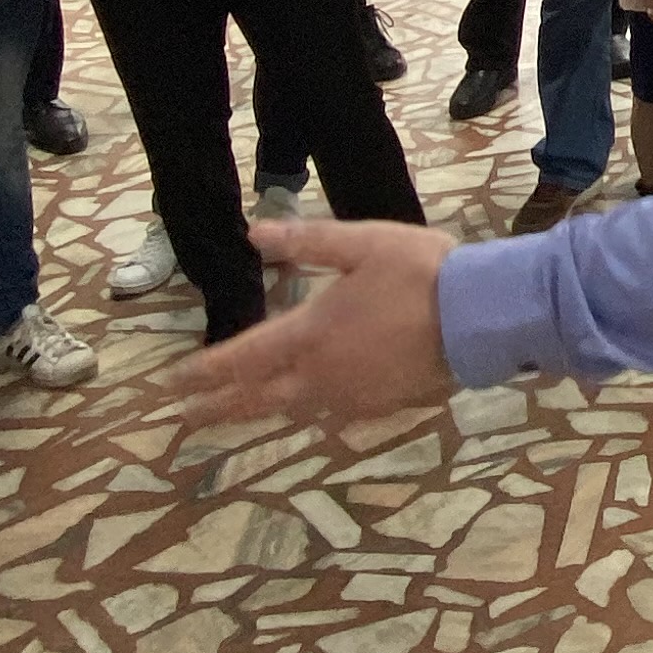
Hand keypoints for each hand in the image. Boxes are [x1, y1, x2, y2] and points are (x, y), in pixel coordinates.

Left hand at [177, 219, 461, 427]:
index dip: (205, 371)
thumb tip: (253, 233)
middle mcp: (321, 374)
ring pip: (291, 412)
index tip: (173, 382)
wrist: (479, 317)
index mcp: (311, 332)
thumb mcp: (361, 242)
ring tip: (233, 419)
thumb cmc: (420, 272)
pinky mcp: (379, 407)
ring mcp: (351, 396)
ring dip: (256, 416)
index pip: (243, 358)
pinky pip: (330, 417)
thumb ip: (306, 240)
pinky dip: (306, 417)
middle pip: (257, 398)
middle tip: (184, 418)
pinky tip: (305, 416)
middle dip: (217, 408)